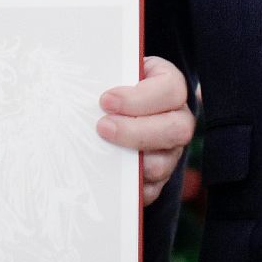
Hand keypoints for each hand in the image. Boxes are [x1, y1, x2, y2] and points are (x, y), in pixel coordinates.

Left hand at [95, 55, 193, 204]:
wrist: (112, 106)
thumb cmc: (114, 83)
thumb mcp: (115, 72)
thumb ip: (108, 76)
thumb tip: (83, 89)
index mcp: (170, 85)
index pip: (171, 90)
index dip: (140, 98)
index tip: (106, 100)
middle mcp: (178, 119)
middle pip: (177, 129)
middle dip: (136, 131)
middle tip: (102, 127)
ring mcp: (171, 150)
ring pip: (164, 162)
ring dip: (131, 160)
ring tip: (103, 150)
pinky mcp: (159, 177)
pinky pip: (151, 189)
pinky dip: (129, 185)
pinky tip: (109, 173)